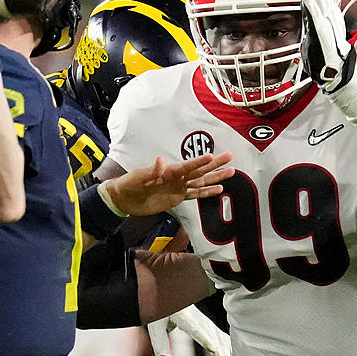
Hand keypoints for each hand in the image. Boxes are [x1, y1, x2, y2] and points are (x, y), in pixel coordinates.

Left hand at [104, 153, 233, 216]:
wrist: (125, 199)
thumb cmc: (130, 184)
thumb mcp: (138, 178)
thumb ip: (151, 171)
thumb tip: (161, 162)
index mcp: (168, 171)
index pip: (187, 166)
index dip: (199, 162)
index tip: (212, 156)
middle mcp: (177, 178)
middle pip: (200, 171)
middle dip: (215, 164)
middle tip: (230, 157)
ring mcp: (179, 187)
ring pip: (201, 182)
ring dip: (216, 177)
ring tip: (231, 172)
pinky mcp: (178, 198)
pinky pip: (195, 194)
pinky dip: (207, 192)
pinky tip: (219, 190)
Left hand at [147, 304, 232, 355]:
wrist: (158, 290)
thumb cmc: (154, 308)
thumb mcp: (155, 328)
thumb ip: (162, 348)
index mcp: (179, 312)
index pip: (194, 327)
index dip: (205, 338)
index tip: (214, 349)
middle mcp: (191, 311)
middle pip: (208, 329)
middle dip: (217, 345)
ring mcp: (197, 313)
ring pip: (212, 328)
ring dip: (222, 344)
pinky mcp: (199, 316)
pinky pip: (213, 328)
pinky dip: (222, 339)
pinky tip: (230, 349)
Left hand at [294, 0, 356, 93]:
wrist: (341, 76)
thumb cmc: (327, 58)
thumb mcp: (319, 35)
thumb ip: (316, 20)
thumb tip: (310, 6)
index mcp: (327, 17)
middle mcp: (330, 18)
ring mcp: (330, 26)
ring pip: (320, 1)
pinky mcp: (327, 36)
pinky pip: (318, 18)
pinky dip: (313, 7)